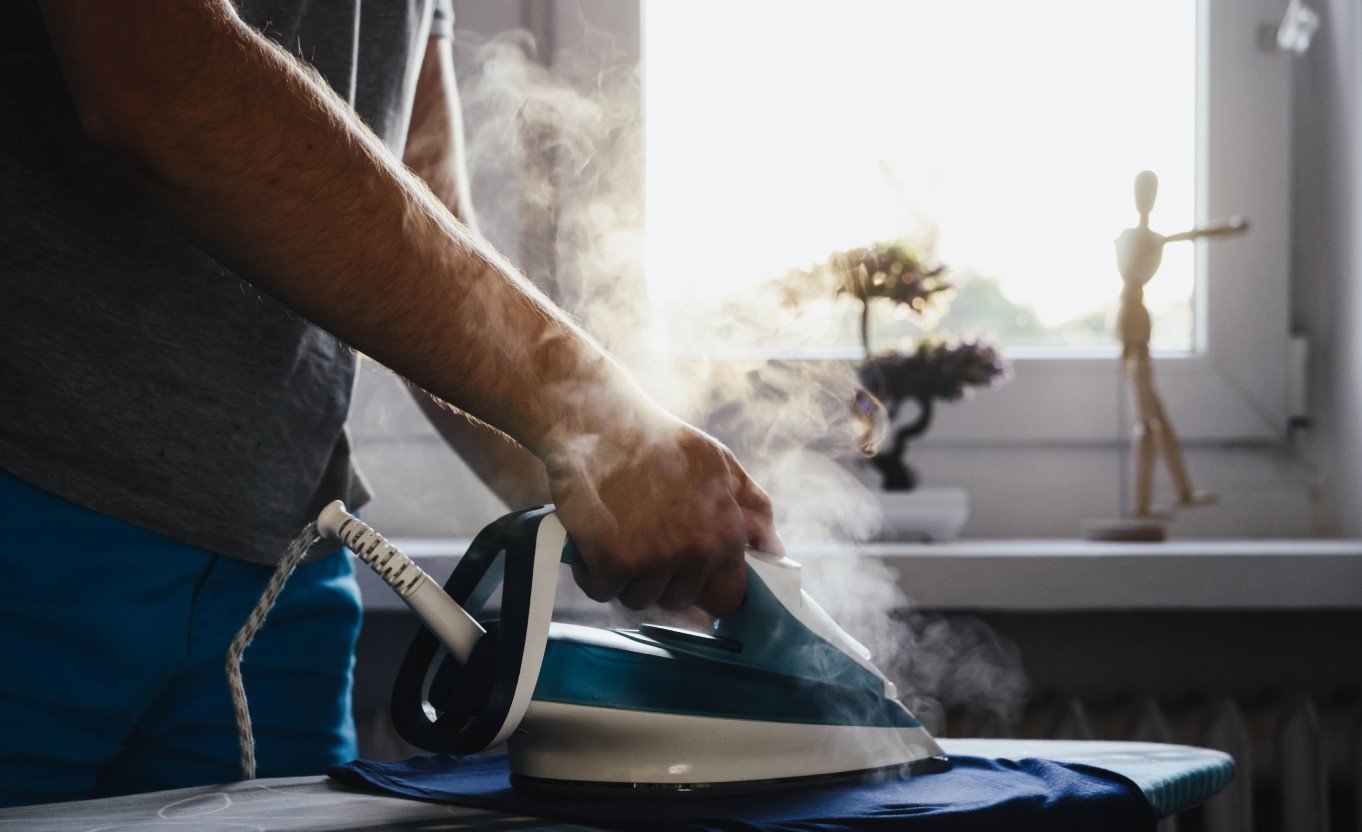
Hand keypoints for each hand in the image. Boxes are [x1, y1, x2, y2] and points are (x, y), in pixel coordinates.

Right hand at [544, 413, 781, 616]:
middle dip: (657, 578)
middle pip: (676, 600)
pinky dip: (591, 573)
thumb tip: (775, 551)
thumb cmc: (657, 441)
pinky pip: (601, 590)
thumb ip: (753, 508)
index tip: (682, 576)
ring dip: (622, 577)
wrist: (599, 421)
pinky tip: (591, 542)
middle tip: (639, 539)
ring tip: (615, 535)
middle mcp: (696, 551)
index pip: (726, 597)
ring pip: (637, 598)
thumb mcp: (719, 463)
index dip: (702, 589)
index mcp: (726, 533)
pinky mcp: (614, 561)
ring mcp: (655, 558)